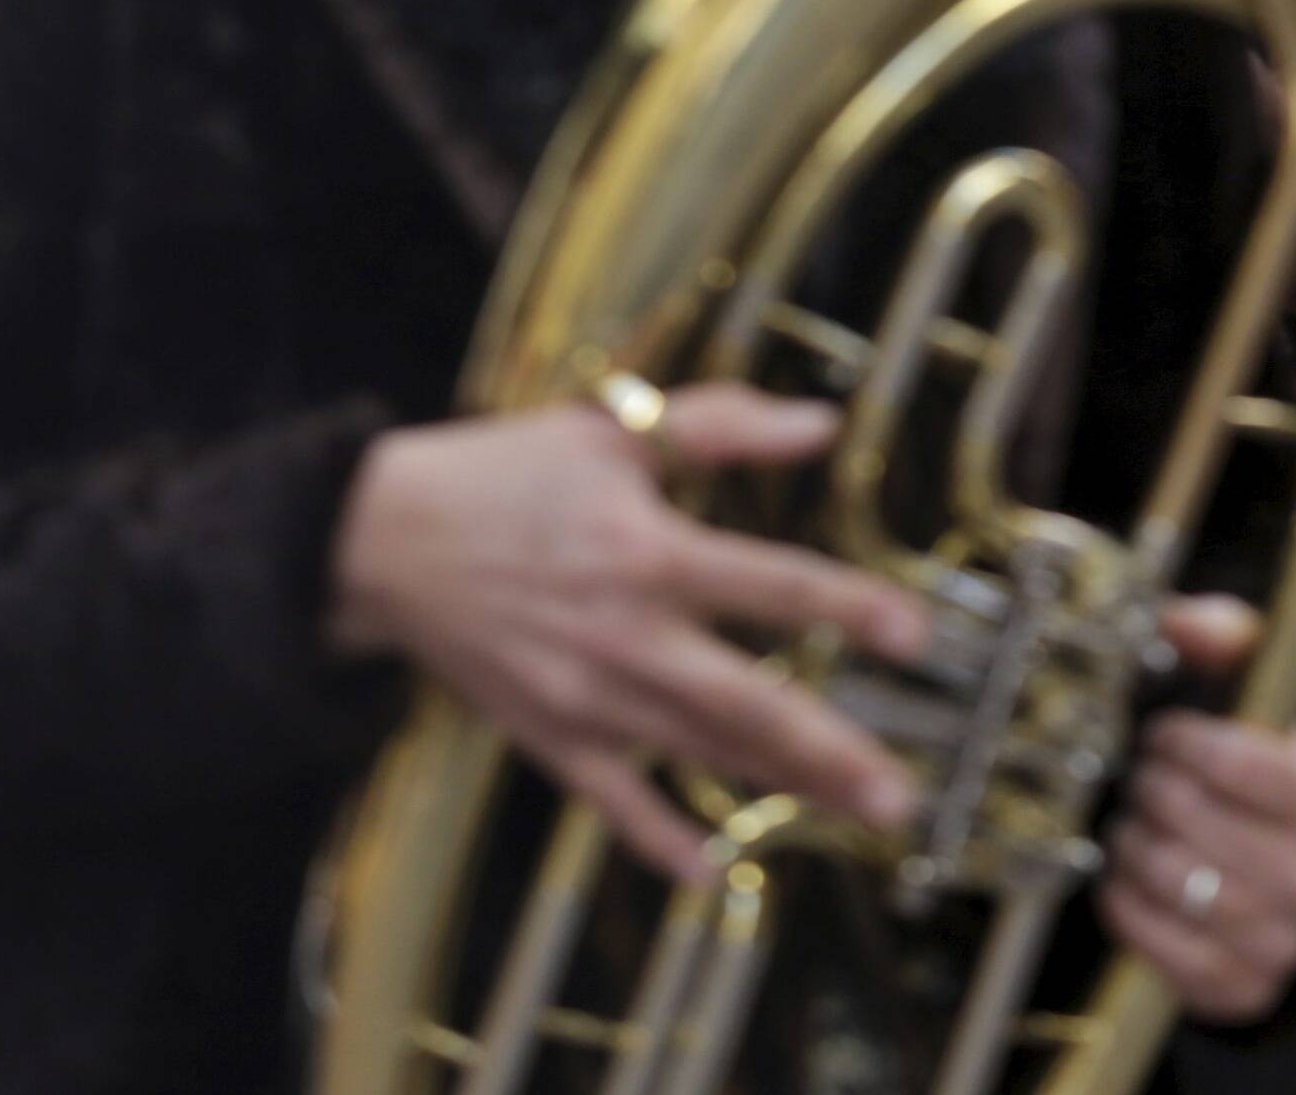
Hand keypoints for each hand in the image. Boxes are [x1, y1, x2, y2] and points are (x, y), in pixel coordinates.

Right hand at [326, 388, 932, 879]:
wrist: (378, 542)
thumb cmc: (508, 476)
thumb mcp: (615, 428)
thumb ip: (724, 425)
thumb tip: (825, 423)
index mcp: (649, 554)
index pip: (772, 585)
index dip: (848, 608)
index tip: (916, 635)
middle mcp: (625, 637)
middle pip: (745, 703)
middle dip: (829, 752)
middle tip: (902, 796)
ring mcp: (584, 698)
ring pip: (699, 753)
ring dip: (781, 789)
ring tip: (858, 818)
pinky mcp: (546, 735)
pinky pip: (609, 801)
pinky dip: (655, 837)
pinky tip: (707, 872)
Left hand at [1101, 595, 1295, 1023]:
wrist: (1280, 881)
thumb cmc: (1261, 776)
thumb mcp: (1261, 697)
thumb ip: (1228, 640)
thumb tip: (1179, 619)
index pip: (1249, 763)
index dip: (1188, 741)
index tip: (1166, 731)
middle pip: (1202, 827)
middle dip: (1154, 794)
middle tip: (1145, 779)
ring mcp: (1287, 941)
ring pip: (1179, 887)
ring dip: (1137, 848)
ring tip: (1135, 825)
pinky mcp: (1243, 988)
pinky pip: (1162, 951)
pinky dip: (1128, 909)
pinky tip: (1127, 878)